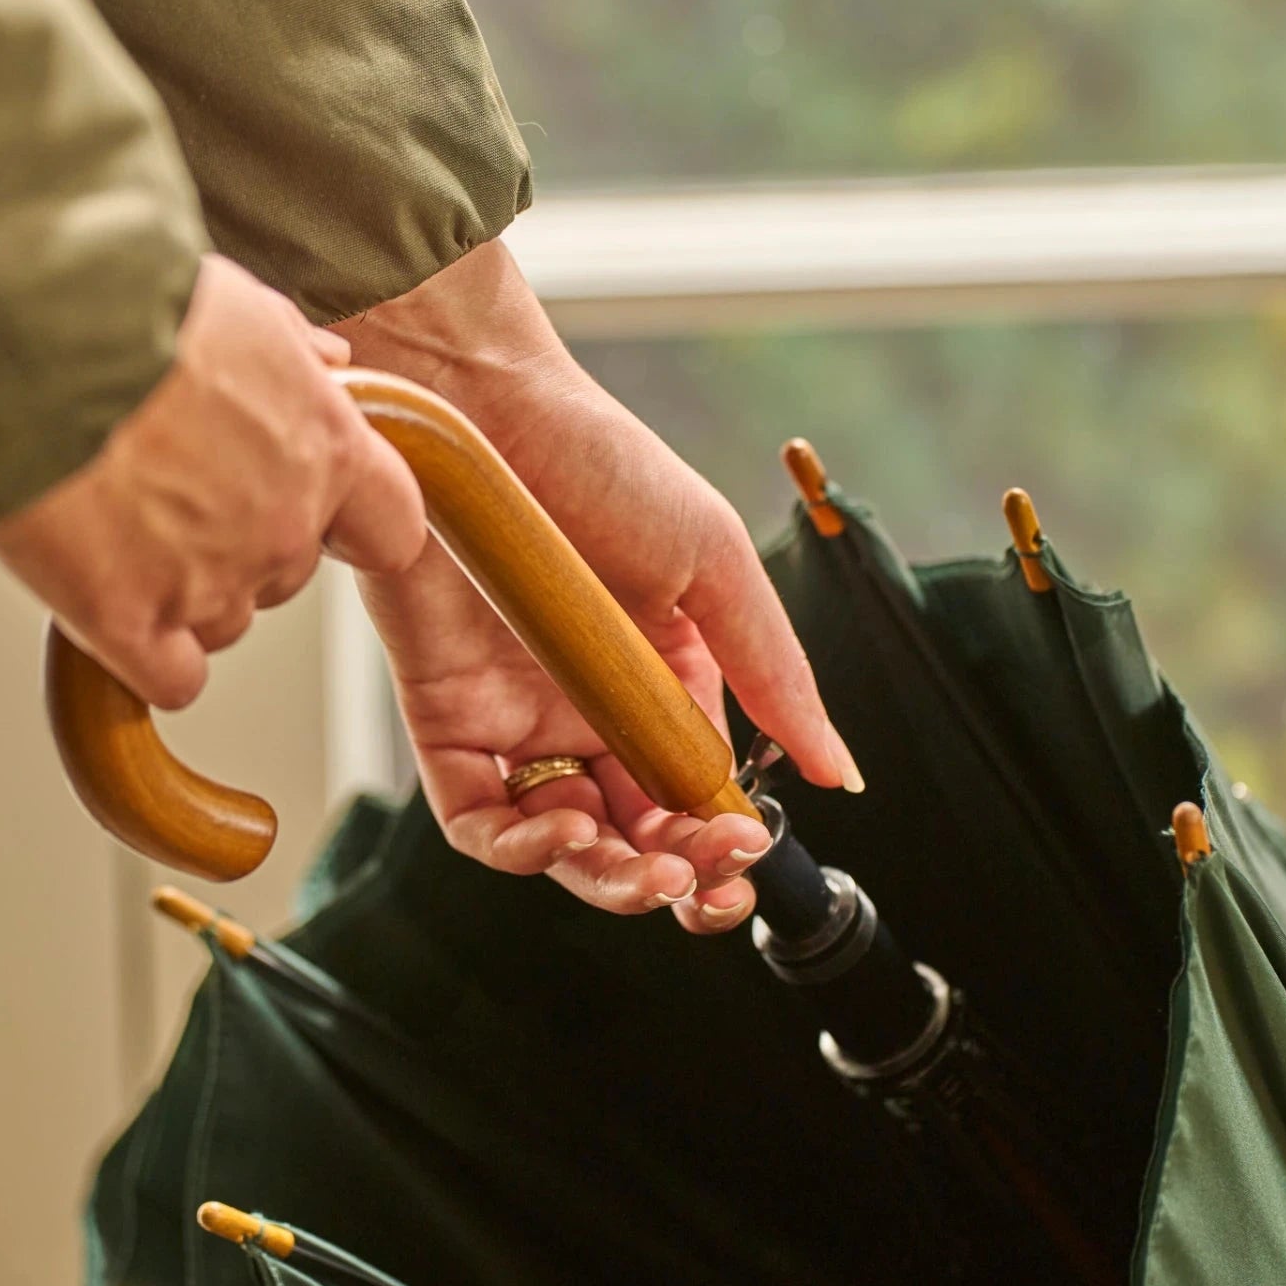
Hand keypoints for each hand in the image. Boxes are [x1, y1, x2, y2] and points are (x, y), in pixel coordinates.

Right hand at [0, 254, 425, 707]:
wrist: (28, 331)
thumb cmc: (130, 301)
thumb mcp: (239, 303)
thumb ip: (292, 348)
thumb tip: (329, 361)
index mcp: (327, 449)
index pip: (391, 527)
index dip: (355, 528)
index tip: (325, 517)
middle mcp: (285, 527)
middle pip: (286, 575)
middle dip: (241, 545)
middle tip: (172, 490)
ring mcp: (210, 582)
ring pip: (224, 623)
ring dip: (184, 593)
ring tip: (118, 524)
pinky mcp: (130, 623)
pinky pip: (173, 678)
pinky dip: (147, 656)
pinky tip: (112, 610)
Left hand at [336, 242, 861, 932]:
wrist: (483, 406)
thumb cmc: (602, 465)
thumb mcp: (713, 564)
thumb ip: (774, 673)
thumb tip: (838, 771)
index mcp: (665, 683)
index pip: (697, 796)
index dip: (721, 845)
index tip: (744, 858)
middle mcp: (592, 713)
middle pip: (633, 835)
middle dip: (670, 875)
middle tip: (695, 879)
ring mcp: (519, 721)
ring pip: (561, 845)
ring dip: (605, 876)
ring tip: (641, 868)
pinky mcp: (448, 720)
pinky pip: (478, 818)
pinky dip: (520, 847)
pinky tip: (564, 831)